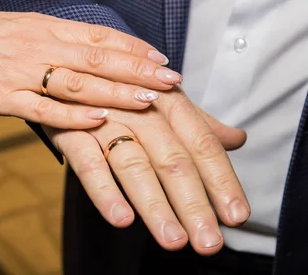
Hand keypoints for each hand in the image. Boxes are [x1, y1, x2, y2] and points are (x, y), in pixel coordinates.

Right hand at [0, 7, 181, 128]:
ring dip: (114, 91)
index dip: (133, 48)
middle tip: (170, 80)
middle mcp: (39, 47)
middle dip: (136, 70)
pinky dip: (72, 116)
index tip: (163, 58)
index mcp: (46, 28)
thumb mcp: (25, 27)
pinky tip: (98, 119)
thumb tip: (99, 46)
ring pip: (76, 83)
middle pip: (96, 58)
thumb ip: (61, 38)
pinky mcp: (4, 98)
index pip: (98, 36)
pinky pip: (42, 108)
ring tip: (147, 100)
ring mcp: (22, 73)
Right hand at [42, 89, 249, 254]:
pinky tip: (121, 218)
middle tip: (209, 242)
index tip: (237, 216)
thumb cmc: (123, 87)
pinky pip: (88, 163)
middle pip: (172, 159)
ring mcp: (104, 118)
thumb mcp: (163, 98)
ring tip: (173, 239)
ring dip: (154, 204)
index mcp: (168, 99)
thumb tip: (238, 139)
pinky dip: (104, 190)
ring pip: (133, 165)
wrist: (68, 65)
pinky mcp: (71, 130)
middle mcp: (140, 107)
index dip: (221, 180)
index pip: (202, 144)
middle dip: (193, 203)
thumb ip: (199, 124)